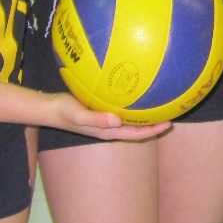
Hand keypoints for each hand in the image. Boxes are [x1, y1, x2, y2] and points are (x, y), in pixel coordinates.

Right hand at [51, 93, 171, 139]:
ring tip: (161, 101)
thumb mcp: (78, 115)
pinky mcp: (103, 110)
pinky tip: (137, 89)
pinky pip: (123, 107)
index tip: (170, 123)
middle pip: (138, 127)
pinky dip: (133, 102)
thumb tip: (118, 121)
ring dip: (146, 112)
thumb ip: (96, 120)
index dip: (153, 130)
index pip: (137, 133)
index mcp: (109, 131)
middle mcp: (111, 126)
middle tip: (172, 111)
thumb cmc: (64, 112)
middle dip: (155, 122)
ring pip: (132, 118)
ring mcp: (107, 119)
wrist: (51, 107)